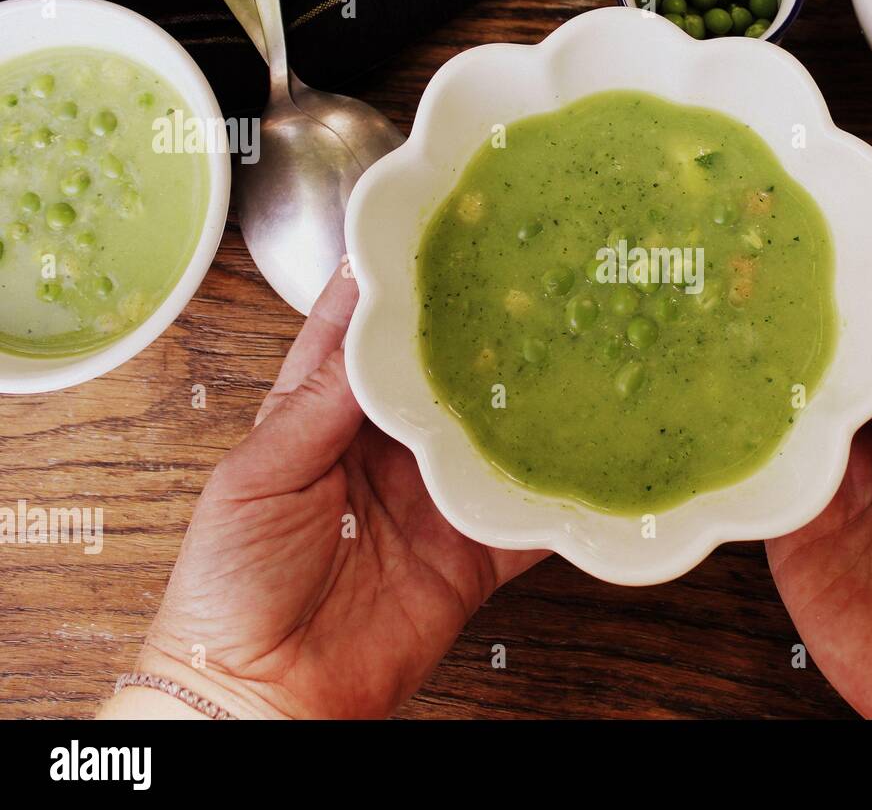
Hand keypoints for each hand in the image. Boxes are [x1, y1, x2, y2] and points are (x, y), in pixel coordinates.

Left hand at [117, 267, 545, 718]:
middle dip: (469, 331)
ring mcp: (430, 499)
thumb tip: (365, 333)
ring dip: (521, 401)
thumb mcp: (255, 477)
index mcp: (317, 420)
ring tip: (561, 347)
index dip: (383, 286)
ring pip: (487, 434)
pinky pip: (522, 516)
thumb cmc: (230, 586)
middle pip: (435, 376)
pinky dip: (555, 494)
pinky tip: (585, 456)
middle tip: (512, 281)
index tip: (418, 234)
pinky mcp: (468, 553)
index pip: (355, 336)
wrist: (263, 693)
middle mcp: (381, 451)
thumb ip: (316, 406)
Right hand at [767, 226, 871, 718]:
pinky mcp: (793, 513)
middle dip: (806, 286)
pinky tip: (701, 378)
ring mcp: (838, 466)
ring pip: (792, 385)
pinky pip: (756, 453)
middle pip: (842, 336)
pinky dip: (729, 419)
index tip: (846, 196)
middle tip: (760, 228)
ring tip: (719, 284)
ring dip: (761, 342)